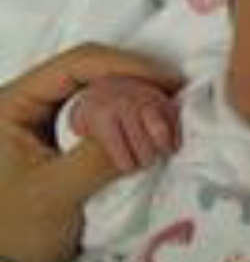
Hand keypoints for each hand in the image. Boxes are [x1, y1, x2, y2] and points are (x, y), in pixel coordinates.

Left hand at [0, 43, 183, 261]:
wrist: (14, 256)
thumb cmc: (18, 226)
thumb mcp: (54, 194)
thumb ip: (94, 160)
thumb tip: (143, 127)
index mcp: (15, 102)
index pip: (76, 64)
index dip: (125, 65)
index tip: (167, 80)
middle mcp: (34, 97)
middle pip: (96, 70)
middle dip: (139, 84)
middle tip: (175, 100)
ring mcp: (53, 112)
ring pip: (106, 87)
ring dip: (141, 101)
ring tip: (169, 118)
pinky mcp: (71, 128)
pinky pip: (109, 109)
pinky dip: (136, 116)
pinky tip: (156, 125)